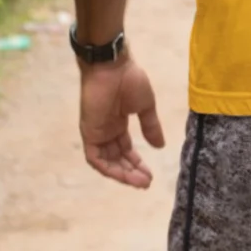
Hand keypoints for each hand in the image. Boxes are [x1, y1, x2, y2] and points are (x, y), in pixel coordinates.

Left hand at [79, 56, 164, 187]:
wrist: (112, 67)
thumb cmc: (129, 80)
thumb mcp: (145, 106)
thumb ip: (150, 126)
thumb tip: (160, 146)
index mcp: (119, 123)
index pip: (126, 149)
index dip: (137, 163)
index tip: (150, 175)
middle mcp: (107, 131)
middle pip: (117, 159)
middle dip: (131, 172)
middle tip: (146, 183)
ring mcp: (97, 133)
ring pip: (107, 162)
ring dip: (122, 173)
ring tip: (140, 181)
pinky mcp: (89, 134)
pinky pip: (96, 158)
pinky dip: (108, 168)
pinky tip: (123, 175)